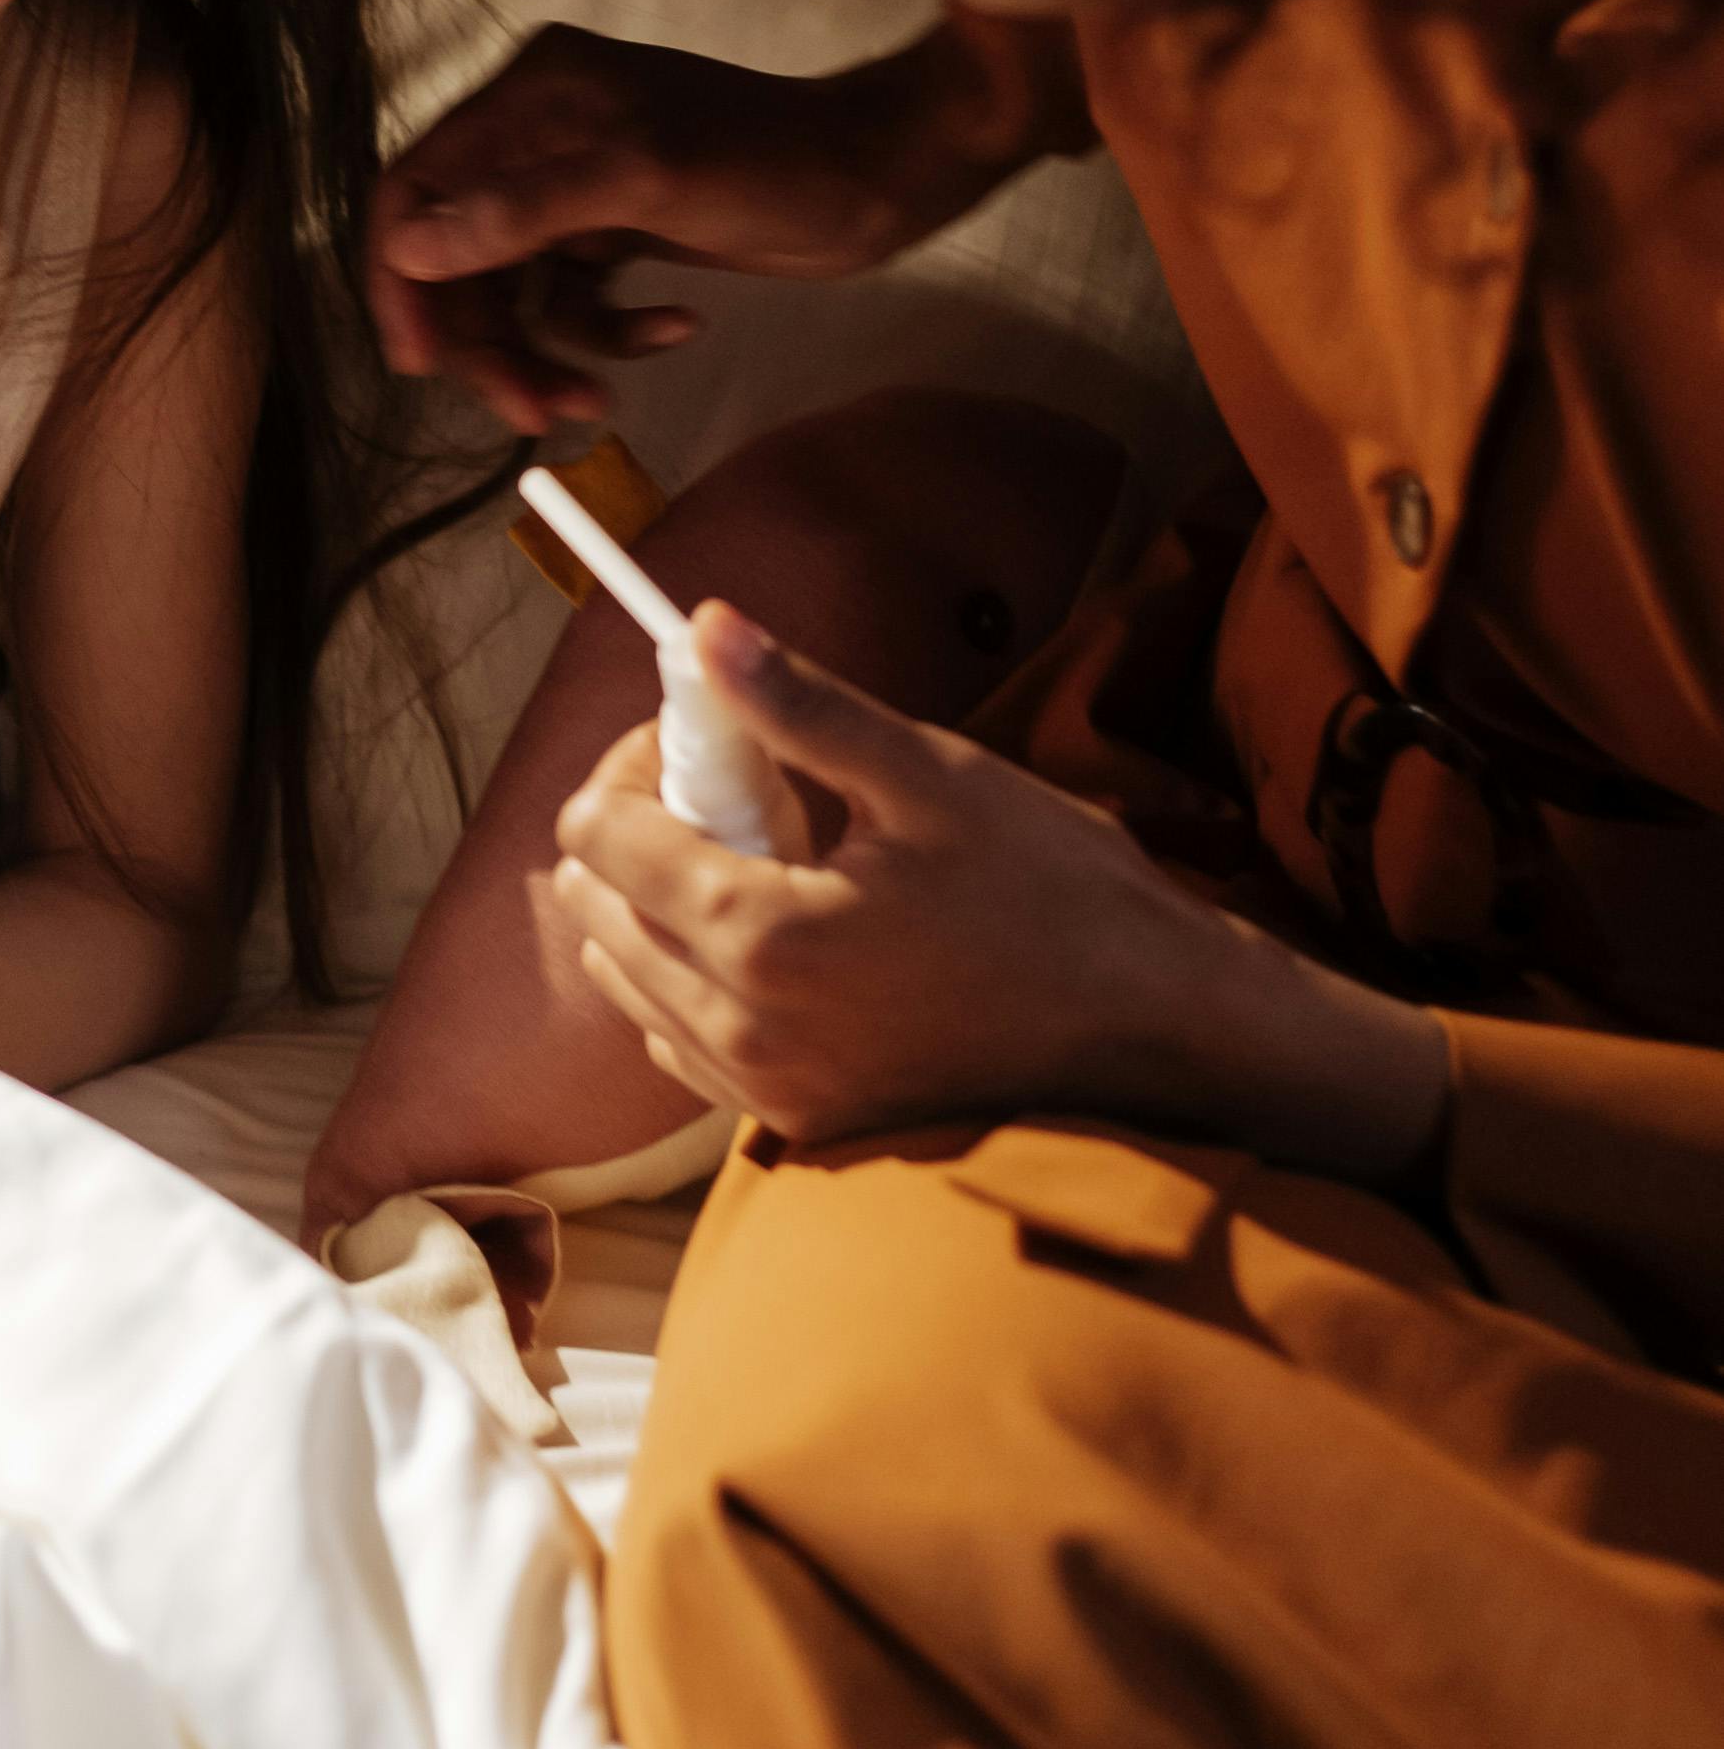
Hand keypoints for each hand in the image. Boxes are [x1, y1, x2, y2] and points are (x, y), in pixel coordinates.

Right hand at [368, 29, 906, 431]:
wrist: (887, 173)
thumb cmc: (775, 158)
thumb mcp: (648, 179)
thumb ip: (527, 210)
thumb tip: (414, 251)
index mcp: (530, 100)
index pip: (416, 189)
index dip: (403, 277)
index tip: (421, 362)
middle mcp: (540, 137)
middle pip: (459, 257)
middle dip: (485, 340)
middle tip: (528, 412)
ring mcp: (581, 188)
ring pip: (515, 291)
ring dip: (543, 353)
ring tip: (592, 404)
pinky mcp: (623, 230)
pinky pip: (575, 301)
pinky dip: (607, 335)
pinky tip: (670, 330)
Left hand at [552, 606, 1450, 1176]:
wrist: (1151, 1033)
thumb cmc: (1056, 894)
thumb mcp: (930, 776)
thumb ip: (802, 705)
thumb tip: (701, 625)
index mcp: (758, 936)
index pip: (600, 837)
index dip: (632, 762)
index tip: (701, 729)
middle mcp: (740, 1029)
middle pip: (596, 910)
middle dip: (637, 828)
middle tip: (734, 784)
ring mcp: (766, 1090)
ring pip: (629, 983)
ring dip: (658, 906)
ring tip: (759, 857)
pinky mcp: (798, 1123)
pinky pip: (684, 1044)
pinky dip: (694, 980)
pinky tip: (776, 935)